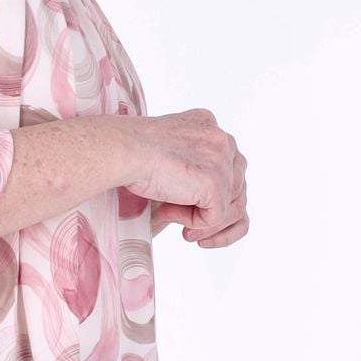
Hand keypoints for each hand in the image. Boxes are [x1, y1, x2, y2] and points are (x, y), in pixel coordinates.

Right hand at [129, 110, 248, 248]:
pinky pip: (215, 217)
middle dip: (215, 215)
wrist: (124, 150)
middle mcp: (222, 141)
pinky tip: (169, 214)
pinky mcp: (214, 184)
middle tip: (190, 231)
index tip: (192, 209)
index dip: (215, 194)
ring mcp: (221, 162)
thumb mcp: (170, 153)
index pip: (231, 167)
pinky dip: (194, 223)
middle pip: (237, 188)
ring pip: (231, 207)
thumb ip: (191, 167)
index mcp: (210, 128)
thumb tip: (200, 200)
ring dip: (206, 223)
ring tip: (186, 232)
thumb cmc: (133, 150)